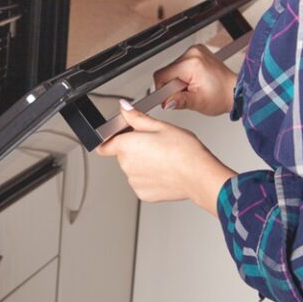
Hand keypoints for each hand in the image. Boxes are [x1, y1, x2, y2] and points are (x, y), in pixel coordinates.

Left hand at [96, 100, 235, 215]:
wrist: (198, 175)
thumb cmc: (183, 150)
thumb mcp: (160, 126)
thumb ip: (136, 117)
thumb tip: (124, 108)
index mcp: (127, 146)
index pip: (104, 145)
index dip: (112, 139)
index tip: (121, 137)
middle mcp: (126, 165)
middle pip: (123, 154)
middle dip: (134, 149)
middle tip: (155, 144)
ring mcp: (134, 181)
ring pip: (133, 169)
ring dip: (143, 164)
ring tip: (163, 158)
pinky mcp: (143, 193)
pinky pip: (142, 182)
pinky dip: (150, 178)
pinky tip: (164, 171)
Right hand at [153, 45, 236, 115]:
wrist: (236, 90)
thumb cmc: (222, 95)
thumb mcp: (198, 102)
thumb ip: (178, 101)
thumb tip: (165, 102)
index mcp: (191, 62)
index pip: (161, 75)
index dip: (162, 90)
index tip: (169, 99)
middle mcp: (193, 53)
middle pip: (168, 71)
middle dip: (174, 86)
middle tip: (188, 94)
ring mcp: (196, 51)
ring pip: (174, 69)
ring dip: (179, 81)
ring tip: (193, 88)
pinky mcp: (198, 53)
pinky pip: (181, 65)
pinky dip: (185, 76)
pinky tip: (195, 82)